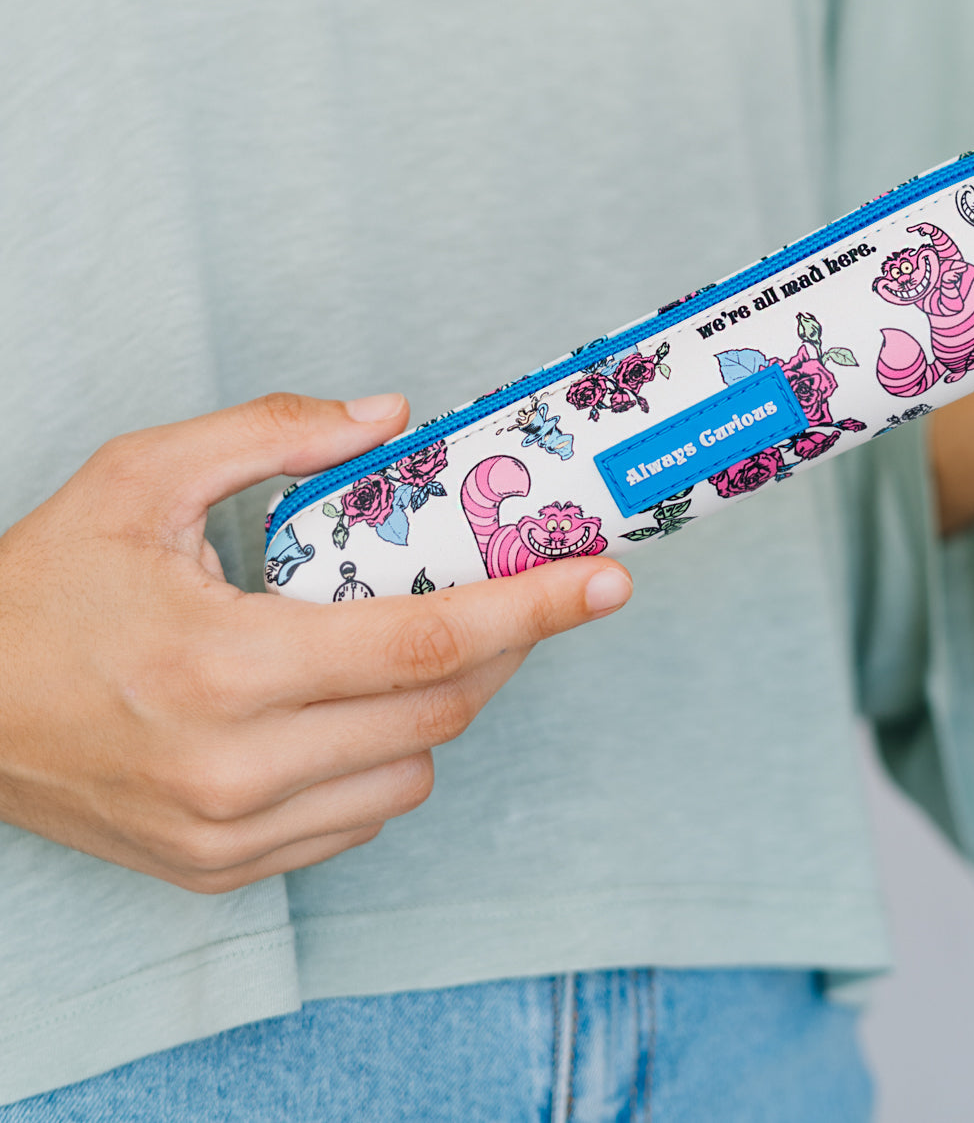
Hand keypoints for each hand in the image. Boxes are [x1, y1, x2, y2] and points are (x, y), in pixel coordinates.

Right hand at [0, 393, 632, 892]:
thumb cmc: (44, 590)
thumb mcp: (142, 477)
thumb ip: (273, 435)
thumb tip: (392, 415)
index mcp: (225, 664)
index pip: (427, 643)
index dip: (533, 608)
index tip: (606, 581)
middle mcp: (236, 768)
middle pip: (440, 710)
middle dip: (504, 646)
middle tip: (521, 592)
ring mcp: (229, 834)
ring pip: (412, 772)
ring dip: (440, 706)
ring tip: (408, 647)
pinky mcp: (220, 868)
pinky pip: (361, 820)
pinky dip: (383, 759)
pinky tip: (349, 709)